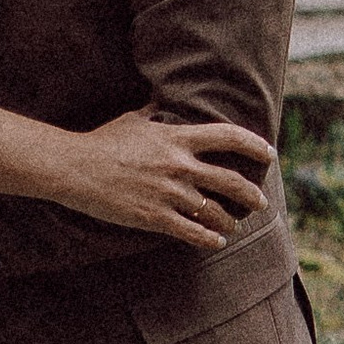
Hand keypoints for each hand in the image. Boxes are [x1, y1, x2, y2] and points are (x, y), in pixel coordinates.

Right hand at [58, 115, 270, 245]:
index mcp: (178, 138)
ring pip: (216, 212)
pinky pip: (193, 233)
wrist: (75, 168)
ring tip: (233, 226)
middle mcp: (180, 166)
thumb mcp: (133, 120)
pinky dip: (209, 240)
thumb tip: (162, 101)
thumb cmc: (102, 142)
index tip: (268, 153)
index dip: (255, 145)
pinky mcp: (156, 217)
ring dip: (230, 222)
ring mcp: (169, 193)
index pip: (229, 136)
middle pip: (232, 181)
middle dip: (251, 195)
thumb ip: (156, 113)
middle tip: (258, 202)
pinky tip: (216, 242)